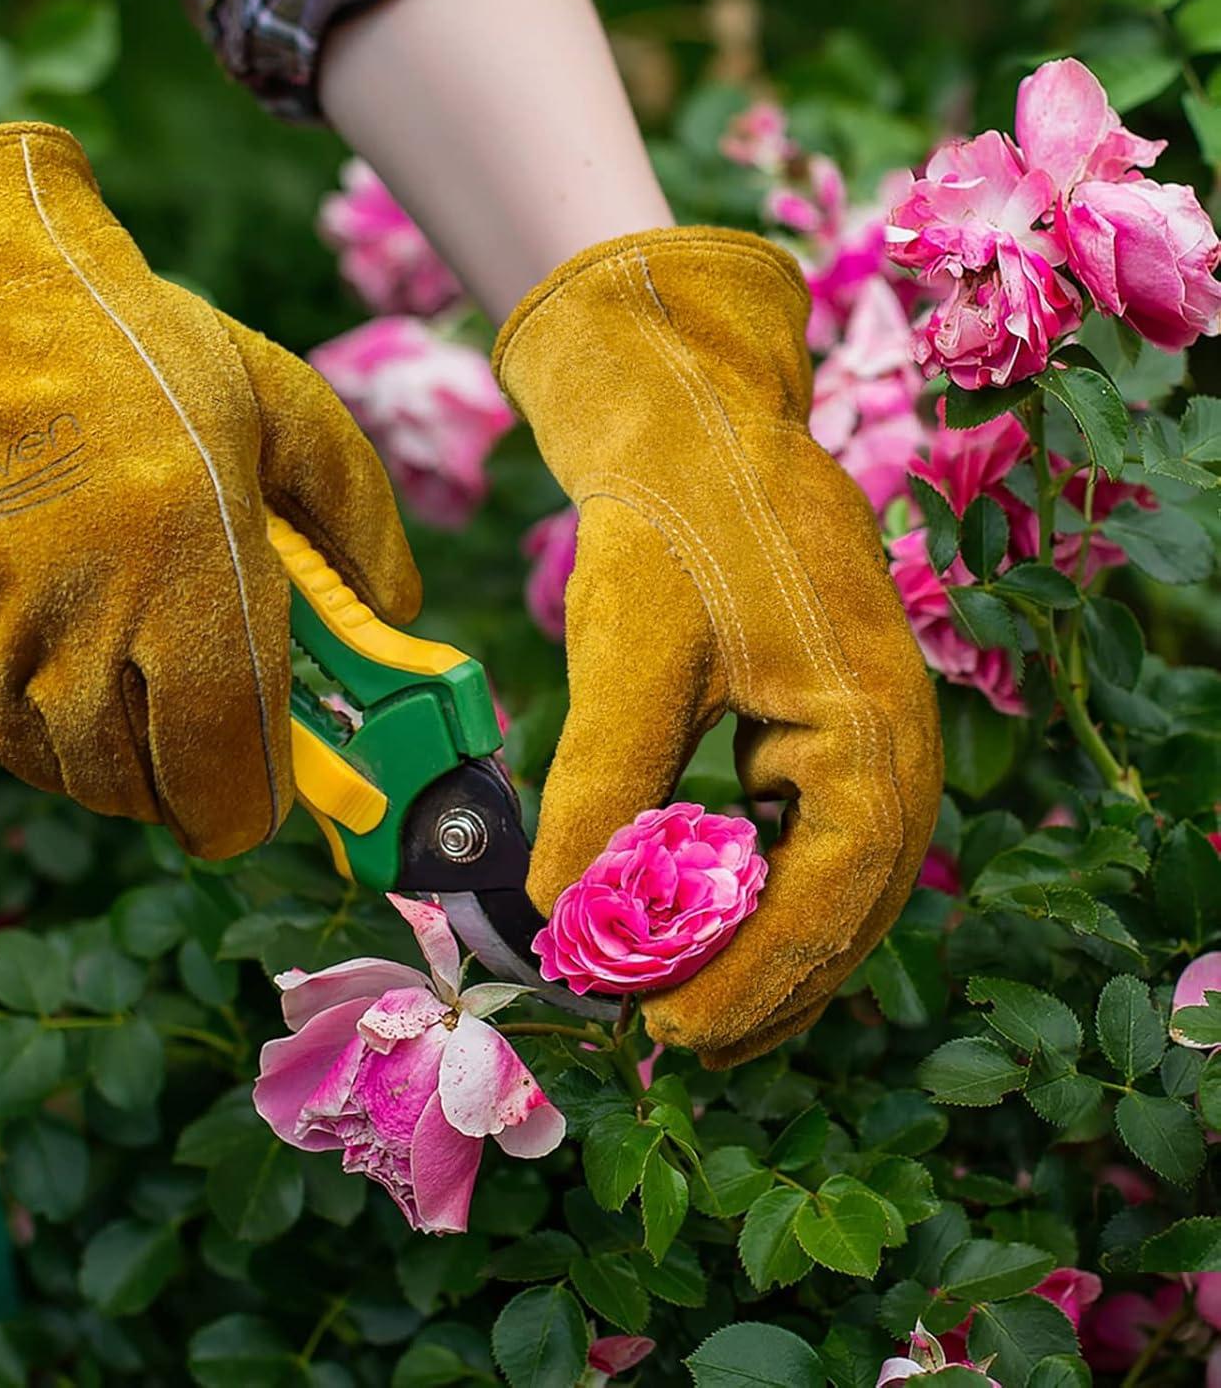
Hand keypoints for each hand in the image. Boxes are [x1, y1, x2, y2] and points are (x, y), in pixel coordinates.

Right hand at [0, 123, 419, 858]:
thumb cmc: (146, 360)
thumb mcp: (286, 406)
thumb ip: (359, 514)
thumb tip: (399, 612)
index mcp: (187, 552)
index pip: (221, 744)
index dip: (249, 802)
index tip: (269, 806)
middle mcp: (82, 606)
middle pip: (141, 780)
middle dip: (191, 793)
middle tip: (215, 762)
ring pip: (68, 769)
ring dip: (119, 767)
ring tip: (148, 709)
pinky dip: (44, 731)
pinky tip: (73, 672)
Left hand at [493, 227, 941, 1066]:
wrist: (693, 415)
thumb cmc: (668, 520)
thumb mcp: (630, 655)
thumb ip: (601, 786)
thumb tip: (561, 912)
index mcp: (873, 724)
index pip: (833, 895)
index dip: (754, 979)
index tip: (669, 1031)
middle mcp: (896, 739)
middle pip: (849, 904)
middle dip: (764, 980)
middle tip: (672, 1041)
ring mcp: (871, 729)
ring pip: (835, 878)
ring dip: (766, 946)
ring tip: (688, 1010)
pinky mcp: (830, 718)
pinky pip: (811, 831)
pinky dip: (758, 885)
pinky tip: (699, 920)